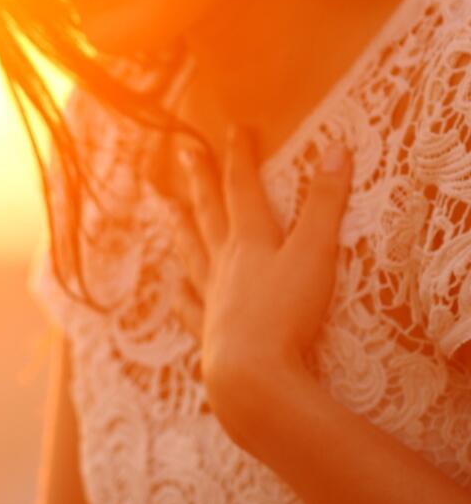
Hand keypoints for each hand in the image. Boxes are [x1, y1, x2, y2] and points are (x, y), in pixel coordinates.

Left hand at [178, 127, 351, 443]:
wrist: (250, 375)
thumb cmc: (287, 314)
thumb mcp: (315, 254)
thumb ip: (325, 205)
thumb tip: (337, 150)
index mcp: (249, 242)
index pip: (243, 188)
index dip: (240, 156)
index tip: (234, 128)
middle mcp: (223, 265)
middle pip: (208, 213)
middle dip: (201, 180)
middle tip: (185, 152)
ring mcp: (211, 299)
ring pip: (191, 254)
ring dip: (180, 227)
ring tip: (165, 209)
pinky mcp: (208, 333)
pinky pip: (190, 307)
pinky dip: (181, 295)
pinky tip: (175, 290)